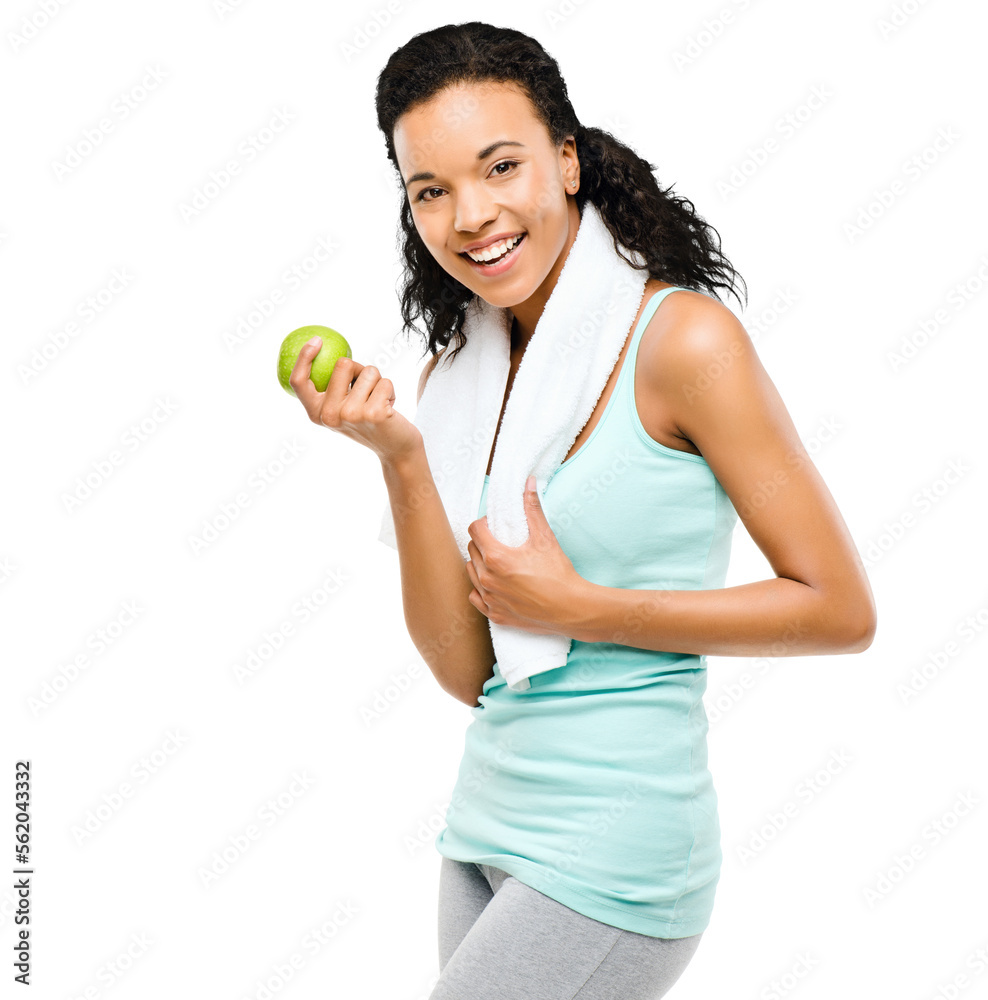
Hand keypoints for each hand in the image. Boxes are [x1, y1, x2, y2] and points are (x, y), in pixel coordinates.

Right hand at [289, 339, 421, 464]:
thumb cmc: (369, 421)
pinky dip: (391, 391)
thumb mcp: (343, 409)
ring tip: (379, 402)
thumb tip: (329, 352)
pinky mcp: (374, 414)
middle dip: (360, 369)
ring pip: (368, 371)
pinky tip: (390, 409)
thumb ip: (333, 389)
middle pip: (342, 364)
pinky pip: (385, 381)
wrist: (395, 450)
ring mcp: (351, 415)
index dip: (303, 357)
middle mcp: (330, 415)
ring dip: (378, 382)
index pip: (298, 382)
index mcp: (317, 413)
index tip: (317, 340)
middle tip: (368, 388)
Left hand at [465, 476, 582, 634]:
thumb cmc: (559, 574)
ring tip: (498, 562)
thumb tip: (528, 483)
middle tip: (500, 542)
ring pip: (471, 572)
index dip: (483, 524)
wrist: (570, 609)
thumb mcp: (545, 538)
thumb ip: (533, 509)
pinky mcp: (494, 614)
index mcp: (496, 557)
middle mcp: (487, 578)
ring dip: (480, 564)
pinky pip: (475, 596)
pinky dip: (481, 589)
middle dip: (483, 542)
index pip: (474, 530)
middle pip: (472, 550)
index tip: (494, 526)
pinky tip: (495, 585)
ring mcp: (489, 598)